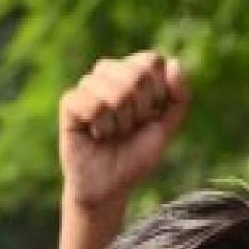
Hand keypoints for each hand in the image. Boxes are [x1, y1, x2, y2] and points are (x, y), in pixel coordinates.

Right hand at [59, 50, 188, 211]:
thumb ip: (178, 96)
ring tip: (111, 133)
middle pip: (136, 74)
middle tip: (128, 129)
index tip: (150, 115)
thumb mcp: (166, 127)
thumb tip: (173, 62)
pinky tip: (95, 135)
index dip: (157, 92)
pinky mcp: (69, 103)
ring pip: (115, 91)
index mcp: (133, 72)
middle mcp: (109, 74)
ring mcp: (88, 87)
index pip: (151, 61)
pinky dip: (101, 126)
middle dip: (140, 110)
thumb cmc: (135, 156)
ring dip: (120, 122)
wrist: (109, 187)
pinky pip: (93, 104)